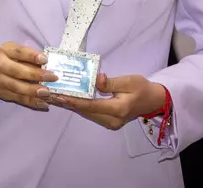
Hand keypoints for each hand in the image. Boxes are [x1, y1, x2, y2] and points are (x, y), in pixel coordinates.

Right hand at [0, 43, 57, 110]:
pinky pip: (19, 99)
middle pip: (17, 71)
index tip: (45, 59)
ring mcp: (0, 81)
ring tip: (47, 93)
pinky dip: (32, 101)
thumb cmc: (9, 59)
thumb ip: (30, 56)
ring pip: (17, 87)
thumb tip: (49, 64)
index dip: (32, 56)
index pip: (19, 52)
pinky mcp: (3, 94)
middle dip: (36, 75)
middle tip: (52, 77)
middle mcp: (0, 65)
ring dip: (34, 91)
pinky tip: (43, 103)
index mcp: (6, 51)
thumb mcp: (16, 52)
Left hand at [50, 74, 166, 130]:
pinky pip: (90, 113)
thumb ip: (111, 82)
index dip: (74, 100)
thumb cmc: (142, 88)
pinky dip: (79, 106)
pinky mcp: (108, 121)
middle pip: (86, 111)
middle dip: (68, 103)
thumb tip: (95, 79)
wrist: (153, 100)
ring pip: (86, 114)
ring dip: (71, 105)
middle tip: (50, 94)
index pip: (91, 105)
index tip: (58, 95)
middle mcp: (112, 120)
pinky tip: (68, 99)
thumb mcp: (129, 81)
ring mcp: (110, 123)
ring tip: (54, 96)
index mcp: (118, 109)